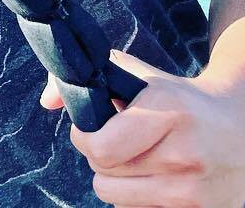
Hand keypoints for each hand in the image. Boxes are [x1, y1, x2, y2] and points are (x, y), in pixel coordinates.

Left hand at [41, 50, 244, 206]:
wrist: (242, 127)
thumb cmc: (180, 100)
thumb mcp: (139, 77)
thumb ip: (86, 79)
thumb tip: (47, 101)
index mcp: (168, 112)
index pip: (98, 148)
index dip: (85, 138)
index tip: (92, 128)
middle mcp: (184, 153)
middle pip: (103, 176)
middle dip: (101, 158)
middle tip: (119, 143)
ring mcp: (195, 189)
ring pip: (116, 198)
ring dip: (118, 180)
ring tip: (138, 160)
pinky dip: (140, 197)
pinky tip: (158, 178)